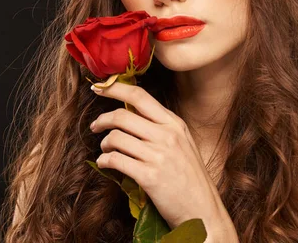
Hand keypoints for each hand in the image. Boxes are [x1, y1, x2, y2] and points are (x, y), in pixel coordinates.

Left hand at [89, 81, 233, 234]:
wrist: (202, 209)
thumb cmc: (189, 177)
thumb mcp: (182, 143)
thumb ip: (160, 127)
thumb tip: (129, 113)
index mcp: (174, 124)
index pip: (139, 96)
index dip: (115, 89)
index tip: (99, 88)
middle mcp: (167, 136)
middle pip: (122, 116)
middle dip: (102, 119)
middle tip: (95, 126)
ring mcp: (158, 155)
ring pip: (115, 137)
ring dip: (104, 143)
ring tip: (105, 149)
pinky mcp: (149, 176)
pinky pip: (115, 160)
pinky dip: (104, 160)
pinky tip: (105, 163)